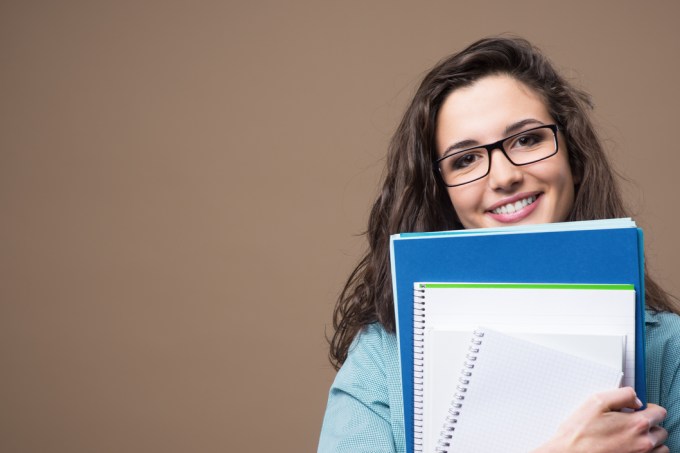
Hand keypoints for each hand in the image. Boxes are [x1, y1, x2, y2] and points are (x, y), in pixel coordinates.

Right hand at [535, 387, 667, 452]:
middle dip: (649, 425)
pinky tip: (630, 448)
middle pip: (661, 430)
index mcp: (636, 424)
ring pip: (660, 447)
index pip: (659, 412)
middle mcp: (644, 443)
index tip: (636, 411)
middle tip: (630, 425)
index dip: (647, 408)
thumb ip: (622, 395)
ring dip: (650, 441)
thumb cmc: (579, 432)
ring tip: (631, 438)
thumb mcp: (596, 401)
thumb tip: (636, 400)